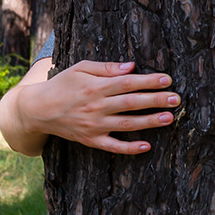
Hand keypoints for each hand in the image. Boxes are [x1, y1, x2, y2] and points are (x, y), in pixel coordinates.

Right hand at [0, 59, 180, 155]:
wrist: (38, 110)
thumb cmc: (62, 84)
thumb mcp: (80, 68)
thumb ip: (107, 68)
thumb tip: (132, 66)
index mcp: (95, 86)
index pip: (128, 83)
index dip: (149, 81)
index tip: (168, 79)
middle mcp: (96, 107)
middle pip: (132, 103)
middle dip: (156, 100)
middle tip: (176, 99)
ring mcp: (94, 126)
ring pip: (127, 124)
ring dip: (150, 122)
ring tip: (170, 118)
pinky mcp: (91, 141)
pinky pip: (113, 147)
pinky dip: (130, 148)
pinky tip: (147, 146)